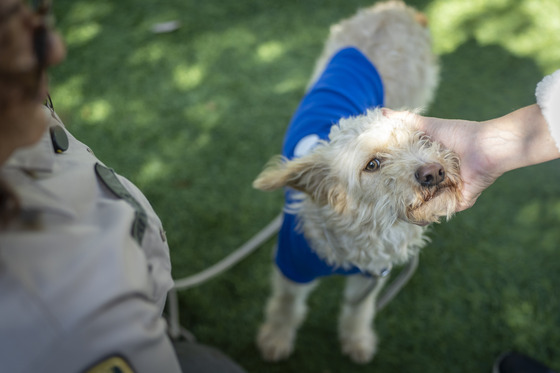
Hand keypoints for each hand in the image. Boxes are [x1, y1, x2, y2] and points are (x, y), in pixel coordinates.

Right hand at [383, 109, 505, 211]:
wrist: (486, 145)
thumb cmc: (461, 134)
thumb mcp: (428, 126)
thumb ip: (406, 121)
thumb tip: (382, 112)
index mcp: (431, 168)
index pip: (408, 178)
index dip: (393, 179)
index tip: (378, 178)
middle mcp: (438, 183)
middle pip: (414, 194)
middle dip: (399, 196)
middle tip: (382, 195)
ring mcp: (447, 194)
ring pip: (424, 207)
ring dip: (410, 206)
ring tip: (393, 205)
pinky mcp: (457, 203)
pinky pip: (437, 211)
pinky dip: (426, 211)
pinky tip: (412, 209)